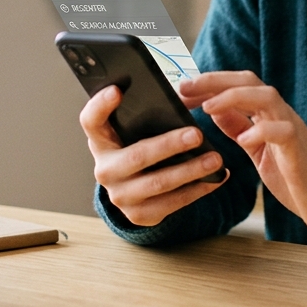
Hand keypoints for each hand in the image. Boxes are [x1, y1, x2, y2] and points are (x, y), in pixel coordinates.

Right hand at [79, 85, 225, 226]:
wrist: (132, 189)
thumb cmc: (137, 147)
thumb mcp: (132, 131)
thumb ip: (144, 114)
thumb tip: (181, 95)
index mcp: (101, 141)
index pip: (90, 121)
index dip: (100, 106)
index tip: (117, 90)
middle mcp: (105, 170)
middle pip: (136, 156)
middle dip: (169, 145)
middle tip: (196, 134)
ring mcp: (120, 196)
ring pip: (158, 183)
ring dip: (191, 170)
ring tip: (215, 159)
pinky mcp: (139, 215)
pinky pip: (172, 203)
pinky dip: (198, 190)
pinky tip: (216, 178)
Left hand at [179, 72, 306, 236]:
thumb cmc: (292, 174)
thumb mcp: (257, 148)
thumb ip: (239, 126)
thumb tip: (214, 109)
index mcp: (267, 113)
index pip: (238, 84)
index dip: (209, 83)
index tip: (181, 87)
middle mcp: (279, 113)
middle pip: (249, 81)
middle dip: (215, 80)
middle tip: (185, 86)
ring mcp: (291, 128)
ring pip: (267, 96)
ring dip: (234, 97)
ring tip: (208, 106)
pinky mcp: (298, 149)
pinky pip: (283, 131)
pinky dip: (262, 131)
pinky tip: (243, 139)